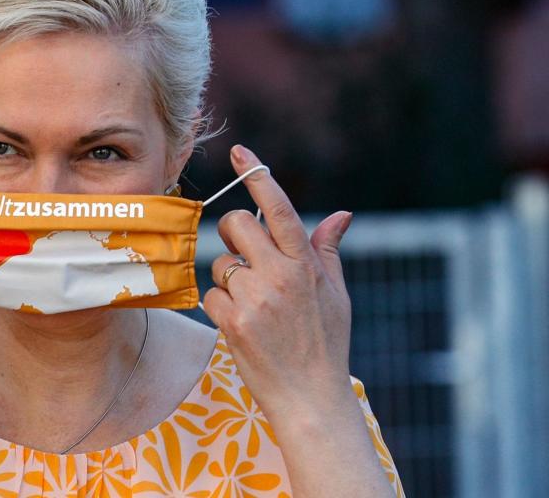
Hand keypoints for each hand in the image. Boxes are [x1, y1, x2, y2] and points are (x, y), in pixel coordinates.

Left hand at [202, 144, 354, 422]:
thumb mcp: (337, 295)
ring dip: (228, 278)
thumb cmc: (325, 343)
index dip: (259, 177)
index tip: (242, 153)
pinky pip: (209, 295)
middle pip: (236, 224)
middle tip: (245, 256)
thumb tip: (340, 215)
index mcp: (306, 265)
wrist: (310, 397)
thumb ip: (328, 251)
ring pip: (220, 262)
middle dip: (234, 234)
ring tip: (252, 305)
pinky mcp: (233, 322)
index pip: (280, 209)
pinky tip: (240, 324)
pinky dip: (219, 306)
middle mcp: (281, 276)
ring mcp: (255, 299)